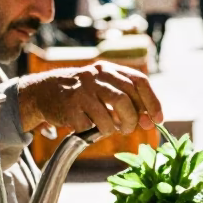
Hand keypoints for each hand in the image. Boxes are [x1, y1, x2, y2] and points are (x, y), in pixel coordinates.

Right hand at [18, 61, 163, 136]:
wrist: (44, 91)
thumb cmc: (81, 93)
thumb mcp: (103, 85)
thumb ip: (126, 98)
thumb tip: (149, 120)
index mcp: (108, 69)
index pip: (139, 81)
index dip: (152, 101)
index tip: (158, 119)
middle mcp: (96, 76)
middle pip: (125, 100)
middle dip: (132, 119)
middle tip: (129, 128)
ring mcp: (81, 91)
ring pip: (108, 116)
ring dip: (114, 128)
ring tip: (110, 129)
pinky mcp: (69, 108)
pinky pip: (89, 127)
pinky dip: (92, 133)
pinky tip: (87, 127)